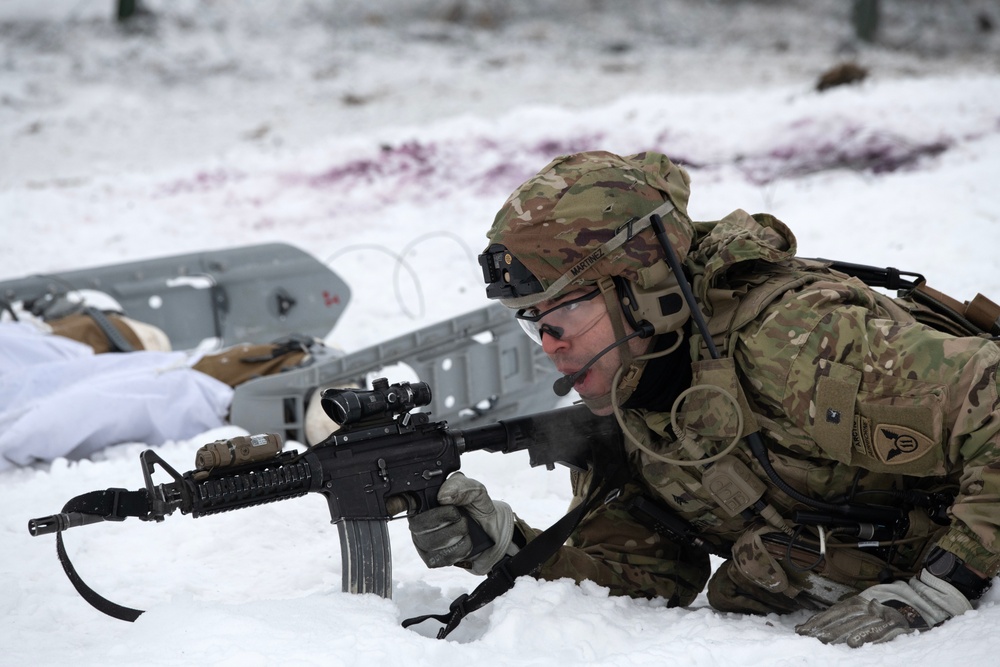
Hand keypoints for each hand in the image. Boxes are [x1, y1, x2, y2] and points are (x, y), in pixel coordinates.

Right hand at [408, 473, 515, 574]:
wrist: (494, 534)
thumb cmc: (478, 510)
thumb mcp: (476, 491)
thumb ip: (461, 486)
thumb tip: (442, 496)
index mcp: (424, 502)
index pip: (403, 502)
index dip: (399, 503)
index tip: (419, 505)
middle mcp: (419, 522)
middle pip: (418, 524)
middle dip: (446, 521)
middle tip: (461, 517)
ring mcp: (423, 542)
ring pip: (431, 542)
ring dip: (456, 535)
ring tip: (466, 529)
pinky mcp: (432, 559)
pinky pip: (441, 557)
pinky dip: (460, 549)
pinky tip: (465, 542)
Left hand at [795, 570, 971, 646]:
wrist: (916, 608)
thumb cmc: (880, 615)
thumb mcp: (857, 613)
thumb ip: (834, 620)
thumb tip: (803, 629)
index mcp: (857, 602)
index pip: (834, 612)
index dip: (819, 622)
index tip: (803, 632)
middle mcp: (869, 607)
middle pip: (846, 619)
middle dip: (829, 630)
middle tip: (815, 640)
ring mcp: (884, 616)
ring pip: (863, 626)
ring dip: (847, 635)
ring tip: (833, 644)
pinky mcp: (899, 627)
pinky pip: (884, 633)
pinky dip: (871, 639)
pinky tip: (858, 645)